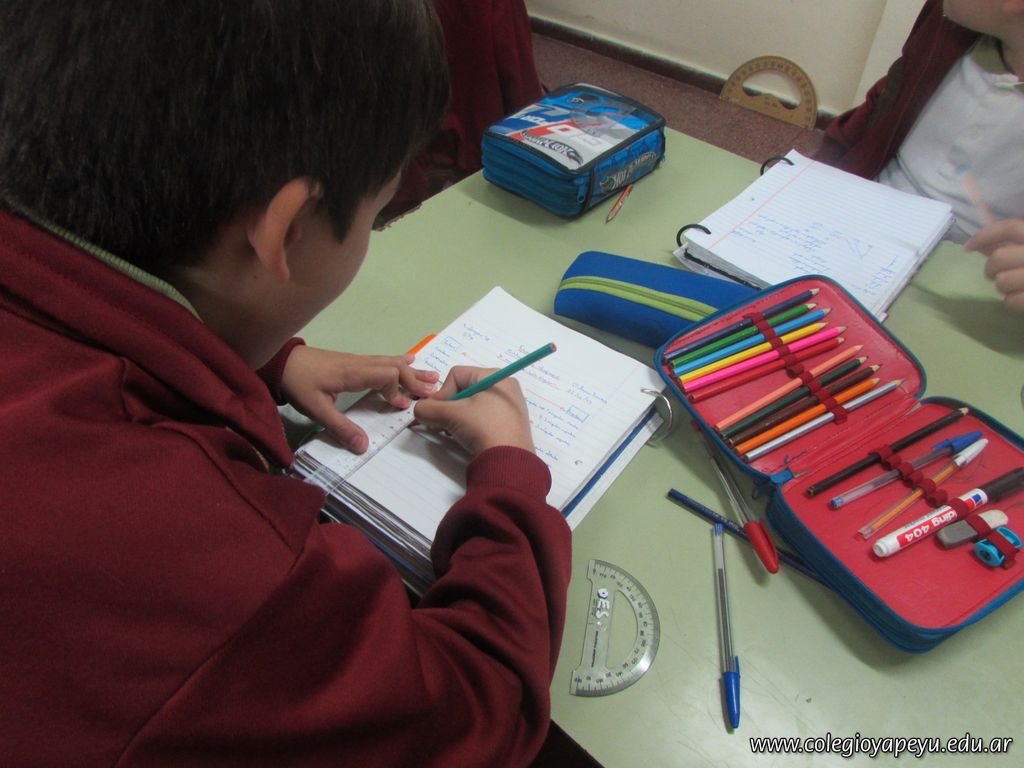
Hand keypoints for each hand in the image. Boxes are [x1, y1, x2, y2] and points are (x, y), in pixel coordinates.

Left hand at [281, 345, 439, 451]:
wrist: (280, 361)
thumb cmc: (297, 382)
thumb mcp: (316, 409)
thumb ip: (340, 427)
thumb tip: (363, 446)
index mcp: (353, 373)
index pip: (386, 376)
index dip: (398, 390)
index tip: (403, 406)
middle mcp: (359, 363)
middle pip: (393, 366)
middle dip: (414, 379)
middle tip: (434, 389)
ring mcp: (356, 360)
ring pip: (389, 362)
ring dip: (410, 370)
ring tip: (431, 376)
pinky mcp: (352, 361)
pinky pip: (382, 361)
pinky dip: (399, 364)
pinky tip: (409, 361)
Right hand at [413, 366, 534, 456]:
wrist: (509, 462)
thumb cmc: (483, 428)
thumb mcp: (451, 415)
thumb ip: (428, 409)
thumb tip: (419, 410)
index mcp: (496, 377)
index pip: (457, 375)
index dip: (442, 392)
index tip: (437, 412)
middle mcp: (505, 388)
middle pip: (464, 389)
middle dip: (448, 407)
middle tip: (441, 423)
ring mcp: (509, 407)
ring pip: (472, 404)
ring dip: (456, 417)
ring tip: (452, 432)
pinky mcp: (508, 425)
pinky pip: (482, 416)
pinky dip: (469, 424)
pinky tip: (464, 437)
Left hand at [965, 219, 1023, 311]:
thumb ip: (1013, 243)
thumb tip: (980, 244)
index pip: (1010, 227)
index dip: (985, 235)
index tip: (968, 247)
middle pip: (999, 257)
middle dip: (991, 268)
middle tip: (995, 273)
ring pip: (1002, 281)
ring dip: (1003, 286)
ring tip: (1015, 285)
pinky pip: (1012, 301)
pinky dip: (1012, 302)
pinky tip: (1021, 298)